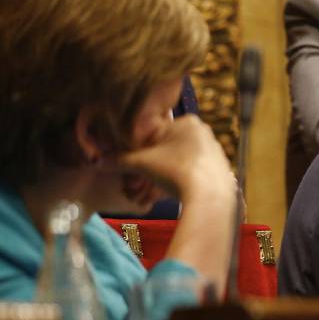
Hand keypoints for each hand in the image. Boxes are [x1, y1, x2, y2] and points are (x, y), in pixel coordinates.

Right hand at [113, 115, 234, 206]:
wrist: (209, 196)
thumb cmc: (175, 170)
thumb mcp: (142, 164)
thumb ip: (119, 160)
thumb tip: (97, 161)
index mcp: (187, 122)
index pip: (155, 134)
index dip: (139, 151)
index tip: (132, 167)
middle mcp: (203, 133)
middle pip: (167, 149)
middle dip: (150, 167)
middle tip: (138, 183)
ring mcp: (214, 151)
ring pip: (180, 163)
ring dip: (162, 177)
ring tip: (151, 192)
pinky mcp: (220, 170)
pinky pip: (193, 173)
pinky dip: (179, 182)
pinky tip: (169, 194)